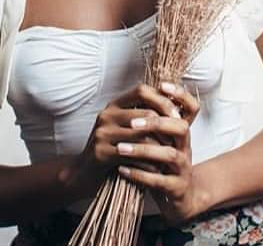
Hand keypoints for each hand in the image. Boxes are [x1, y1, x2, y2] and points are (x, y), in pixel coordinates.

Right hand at [59, 82, 196, 199]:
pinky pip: (132, 155)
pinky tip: (156, 169)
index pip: (142, 90)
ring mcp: (102, 133)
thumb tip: (175, 108)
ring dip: (160, 147)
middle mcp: (107, 114)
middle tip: (178, 140)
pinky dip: (147, 163)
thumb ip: (144, 117)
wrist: (84, 172)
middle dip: (166, 128)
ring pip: (141, 135)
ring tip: (170, 155)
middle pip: (146, 114)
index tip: (177, 115)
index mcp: (115, 105)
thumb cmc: (113, 149)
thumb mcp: (126, 128)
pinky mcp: (100, 152)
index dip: (162, 100)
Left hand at [116, 81, 202, 225]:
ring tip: (120, 149)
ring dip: (143, 150)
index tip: (161, 86)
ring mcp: (183, 169)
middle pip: (181, 128)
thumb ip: (154, 121)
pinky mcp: (176, 188)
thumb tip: (138, 91)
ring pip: (170, 155)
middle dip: (157, 124)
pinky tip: (122, 170)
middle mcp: (186, 148)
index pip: (192, 108)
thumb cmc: (163, 164)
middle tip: (132, 124)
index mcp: (181, 133)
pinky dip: (140, 175)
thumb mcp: (161, 141)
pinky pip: (160, 181)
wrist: (178, 199)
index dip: (181, 95)